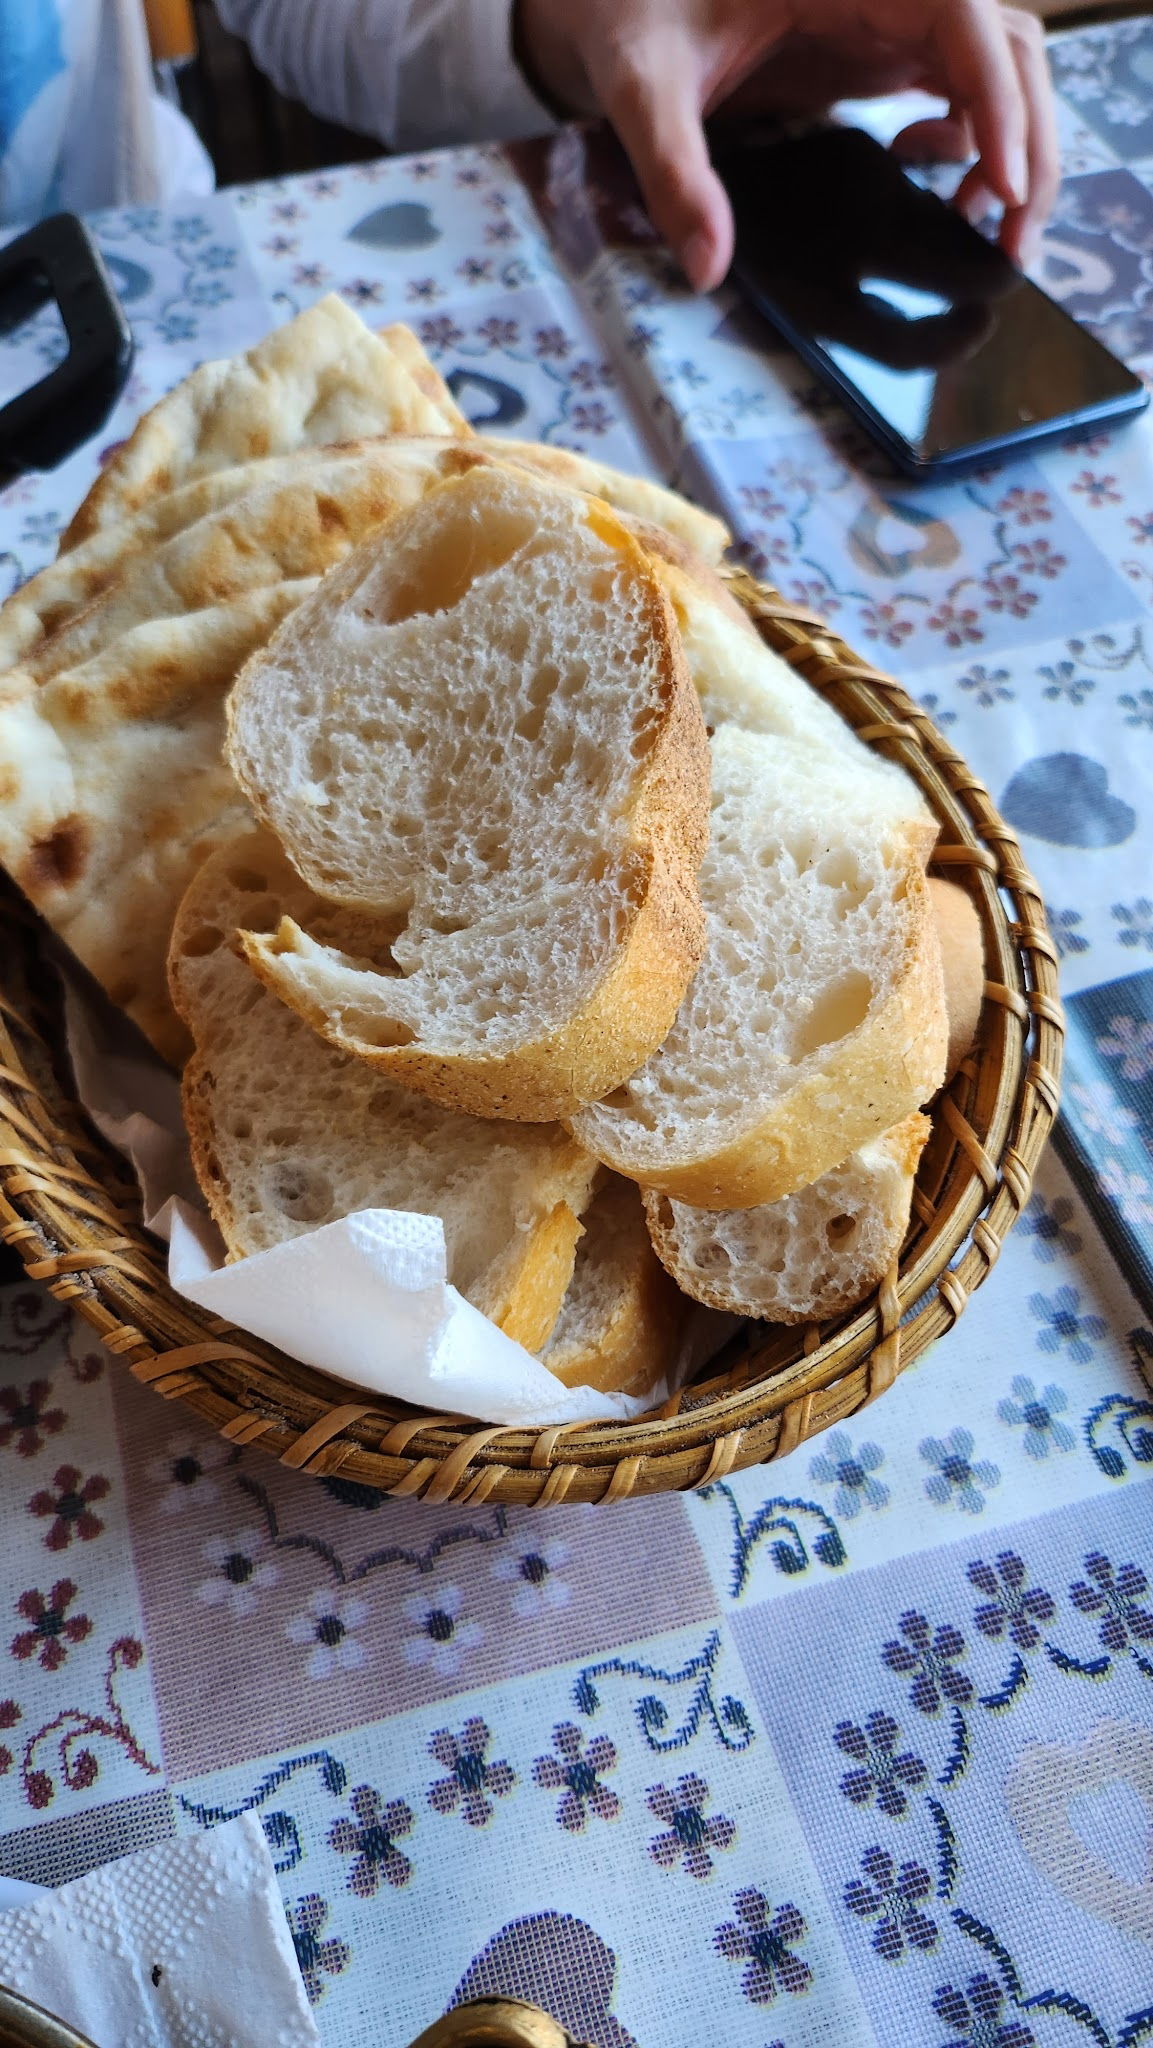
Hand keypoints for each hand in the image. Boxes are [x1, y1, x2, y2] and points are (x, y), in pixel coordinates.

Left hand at [515, 0, 1059, 289]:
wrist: (613, 0)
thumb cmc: (629, 18)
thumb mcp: (641, 88)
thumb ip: (673, 172)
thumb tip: (707, 269)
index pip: (963, 17)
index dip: (996, 98)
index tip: (999, 183)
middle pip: (1007, 47)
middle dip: (1028, 139)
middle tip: (1014, 240)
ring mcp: (894, 18)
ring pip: (1001, 67)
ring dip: (1015, 146)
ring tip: (988, 228)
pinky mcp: (884, 50)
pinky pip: (965, 87)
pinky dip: (975, 140)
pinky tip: (931, 180)